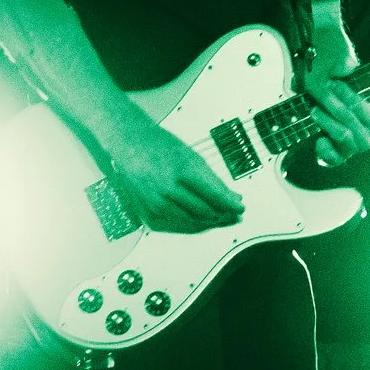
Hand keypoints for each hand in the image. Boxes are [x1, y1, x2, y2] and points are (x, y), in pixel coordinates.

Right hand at [114, 118, 247, 230]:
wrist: (129, 145)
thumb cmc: (160, 146)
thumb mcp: (191, 156)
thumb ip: (212, 179)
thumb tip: (232, 197)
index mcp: (183, 170)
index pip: (215, 196)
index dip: (231, 205)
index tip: (240, 208)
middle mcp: (169, 189)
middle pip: (206, 212)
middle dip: (223, 215)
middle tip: (233, 215)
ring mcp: (158, 202)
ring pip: (193, 221)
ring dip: (210, 221)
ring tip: (221, 218)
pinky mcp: (150, 212)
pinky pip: (177, 224)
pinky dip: (192, 223)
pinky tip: (200, 219)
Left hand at [301, 67, 369, 167]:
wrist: (316, 93)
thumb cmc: (334, 79)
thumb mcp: (339, 65)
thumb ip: (344, 63)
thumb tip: (346, 65)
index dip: (356, 102)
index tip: (337, 84)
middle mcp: (367, 134)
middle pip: (359, 130)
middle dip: (339, 110)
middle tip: (324, 94)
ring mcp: (351, 146)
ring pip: (345, 140)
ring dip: (329, 124)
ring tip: (314, 110)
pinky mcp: (335, 154)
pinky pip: (333, 159)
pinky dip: (325, 151)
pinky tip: (318, 139)